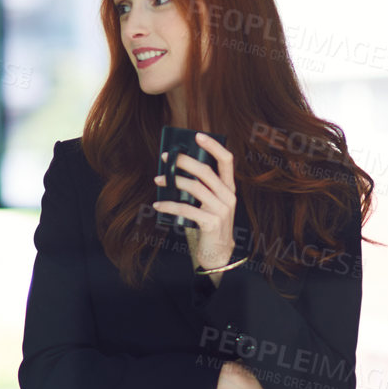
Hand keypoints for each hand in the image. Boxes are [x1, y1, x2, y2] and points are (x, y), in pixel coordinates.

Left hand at [154, 133, 237, 271]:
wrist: (218, 253)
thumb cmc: (210, 224)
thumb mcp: (211, 203)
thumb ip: (202, 187)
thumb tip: (177, 169)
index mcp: (229, 188)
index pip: (227, 161)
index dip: (214, 146)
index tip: (198, 135)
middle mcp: (228, 197)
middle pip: (206, 171)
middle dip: (184, 161)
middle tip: (167, 157)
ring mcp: (221, 210)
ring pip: (195, 187)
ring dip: (173, 181)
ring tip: (158, 179)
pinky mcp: (211, 223)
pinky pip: (186, 209)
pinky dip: (169, 205)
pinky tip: (158, 204)